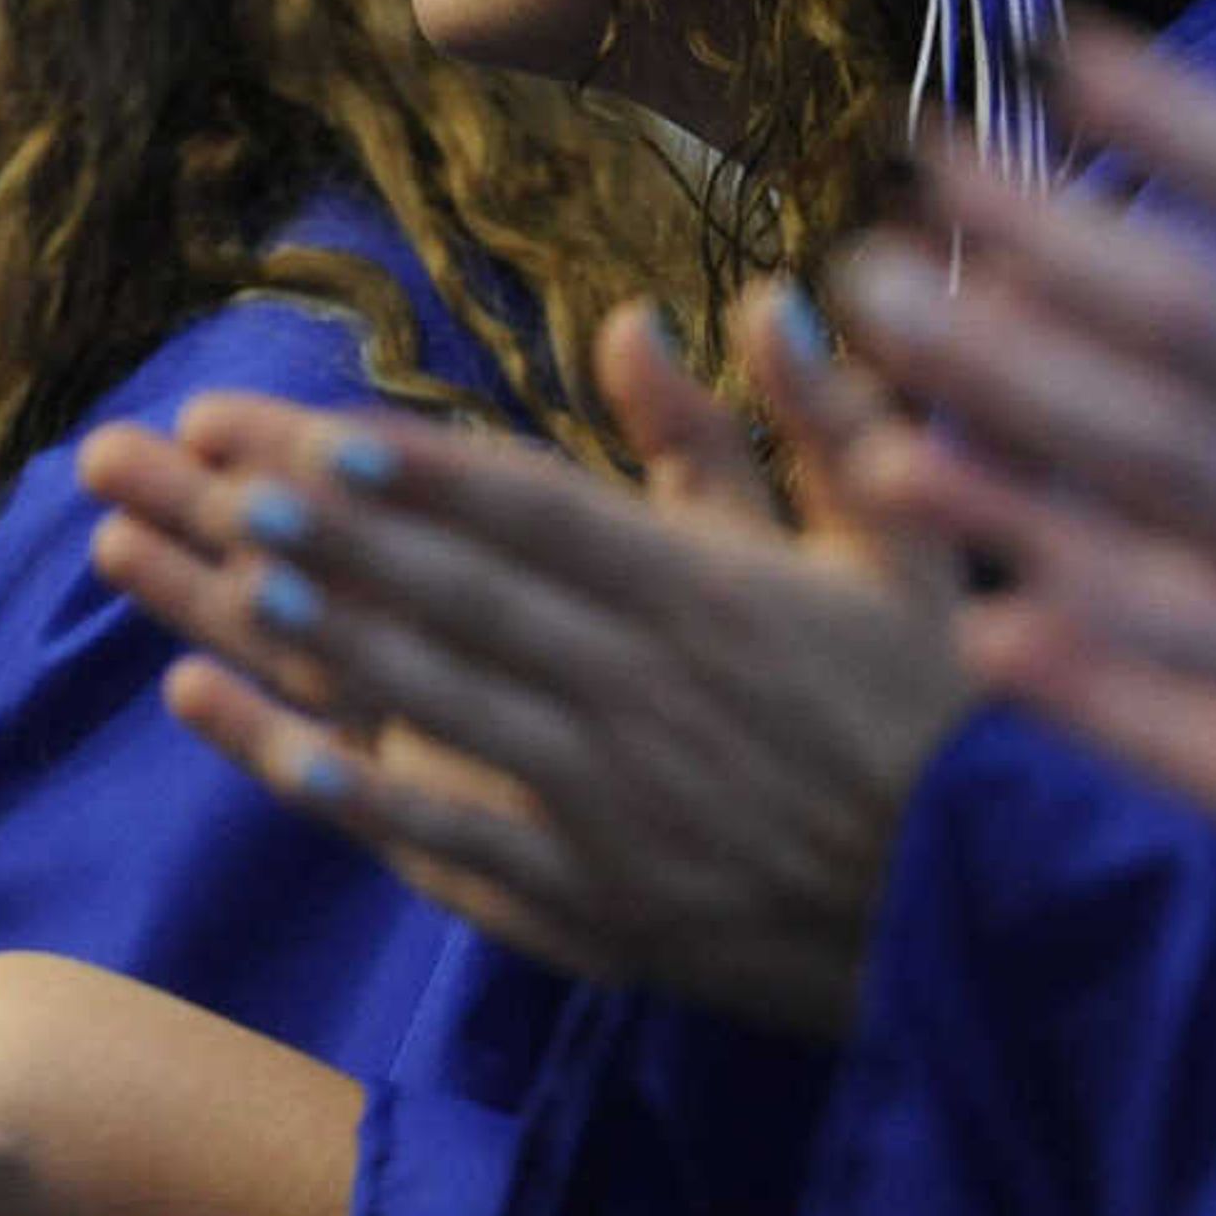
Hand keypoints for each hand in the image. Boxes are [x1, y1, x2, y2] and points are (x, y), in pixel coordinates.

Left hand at [81, 296, 968, 1035]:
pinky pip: (455, 843)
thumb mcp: (912, 550)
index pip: (538, 516)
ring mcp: (611, 805)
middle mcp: (645, 692)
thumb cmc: (956, 715)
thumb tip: (766, 294)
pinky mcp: (596, 903)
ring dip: (315, 637)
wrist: (1007, 922)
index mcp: (716, 598)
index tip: (318, 428)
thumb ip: (826, 422)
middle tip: (209, 471)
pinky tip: (267, 748)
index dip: (420, 471)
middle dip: (324, 530)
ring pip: (436, 703)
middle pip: (457, 594)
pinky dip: (356, 796)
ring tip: (212, 574)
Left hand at [831, 1, 1215, 1127]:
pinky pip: (1201, 654)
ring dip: (1001, 395)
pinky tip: (966, 580)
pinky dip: (1086, 618)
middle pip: (1188, 320)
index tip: (1051, 49)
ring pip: (1158, 473)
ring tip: (869, 330)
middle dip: (1033, 237)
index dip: (1166, 114)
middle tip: (902, 171)